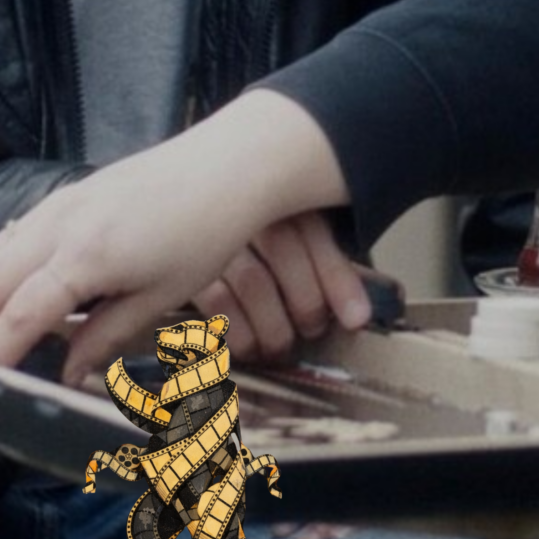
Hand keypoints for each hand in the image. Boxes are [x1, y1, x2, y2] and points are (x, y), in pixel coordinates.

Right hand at [0, 90, 351, 379]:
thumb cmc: (203, 233)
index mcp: (84, 257)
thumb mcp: (159, 297)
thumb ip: (105, 336)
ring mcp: (61, 202)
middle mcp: (60, 224)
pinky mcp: (70, 191)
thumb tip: (67, 373)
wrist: (224, 167)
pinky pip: (17, 230)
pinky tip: (16, 284)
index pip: (20, 313)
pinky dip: (2, 262)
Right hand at [194, 212, 370, 362]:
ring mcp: (209, 229)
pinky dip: (238, 332)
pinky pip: (216, 301)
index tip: (356, 319)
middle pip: (284, 250)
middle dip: (307, 302)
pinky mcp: (182, 261)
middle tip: (312, 330)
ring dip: (274, 326)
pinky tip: (246, 346)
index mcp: (274, 192)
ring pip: (253, 281)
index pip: (313, 231)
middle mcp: (241, 202)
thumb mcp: (285, 232)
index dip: (338, 278)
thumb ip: (319, 261)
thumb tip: (358, 314)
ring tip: (280, 346)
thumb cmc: (246, 237)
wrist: (180, 212)